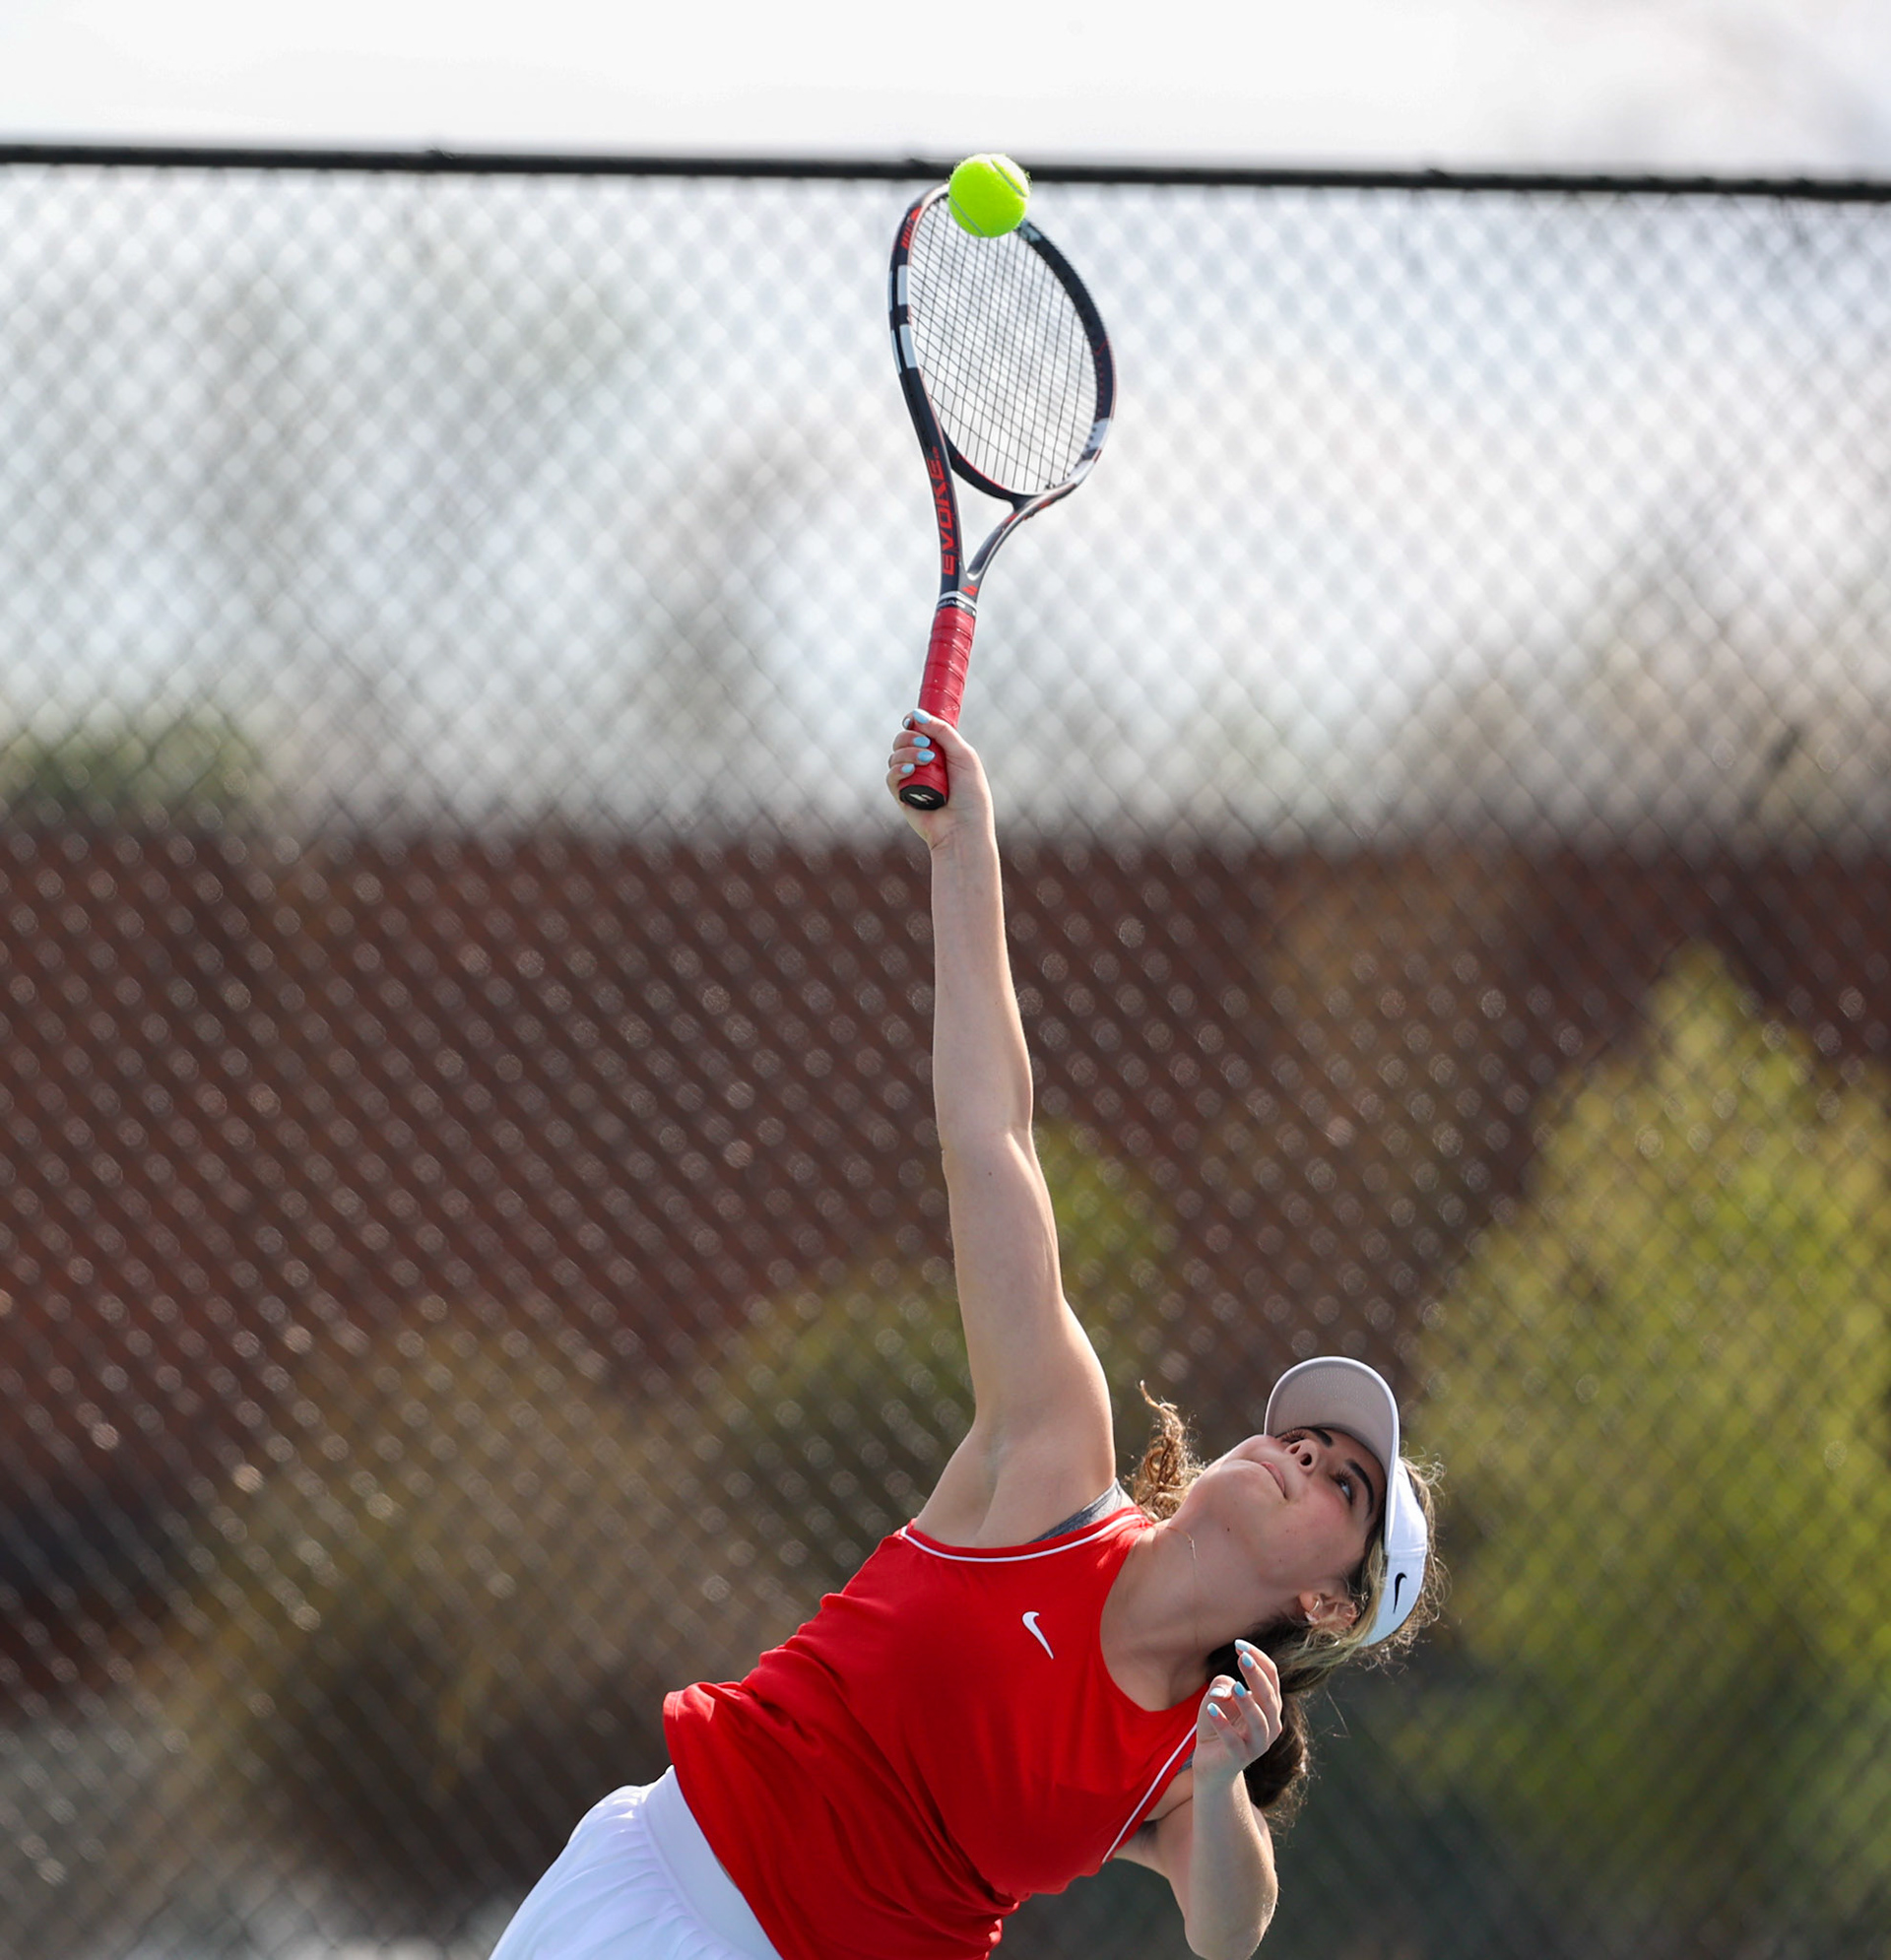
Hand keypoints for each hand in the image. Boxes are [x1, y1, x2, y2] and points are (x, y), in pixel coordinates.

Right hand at [885, 711, 994, 848]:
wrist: (963, 829)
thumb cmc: (970, 795)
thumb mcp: (963, 755)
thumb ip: (943, 732)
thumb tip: (917, 714)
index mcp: (941, 752)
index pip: (920, 729)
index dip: (914, 722)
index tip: (912, 718)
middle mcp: (925, 764)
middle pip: (904, 739)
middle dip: (909, 736)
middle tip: (924, 744)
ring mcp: (912, 779)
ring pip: (895, 755)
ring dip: (906, 752)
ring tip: (924, 761)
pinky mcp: (902, 795)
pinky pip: (890, 776)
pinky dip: (897, 770)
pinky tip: (909, 771)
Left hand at [1192, 1641, 1282, 1791]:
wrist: (1212, 1763)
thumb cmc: (1218, 1722)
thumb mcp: (1217, 1697)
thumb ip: (1221, 1685)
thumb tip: (1223, 1688)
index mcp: (1269, 1705)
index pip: (1271, 1677)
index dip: (1258, 1659)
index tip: (1239, 1644)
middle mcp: (1270, 1724)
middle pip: (1269, 1698)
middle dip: (1256, 1677)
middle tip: (1242, 1658)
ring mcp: (1258, 1744)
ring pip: (1259, 1721)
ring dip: (1247, 1702)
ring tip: (1235, 1686)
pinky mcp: (1240, 1757)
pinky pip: (1234, 1740)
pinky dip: (1223, 1724)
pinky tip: (1210, 1708)